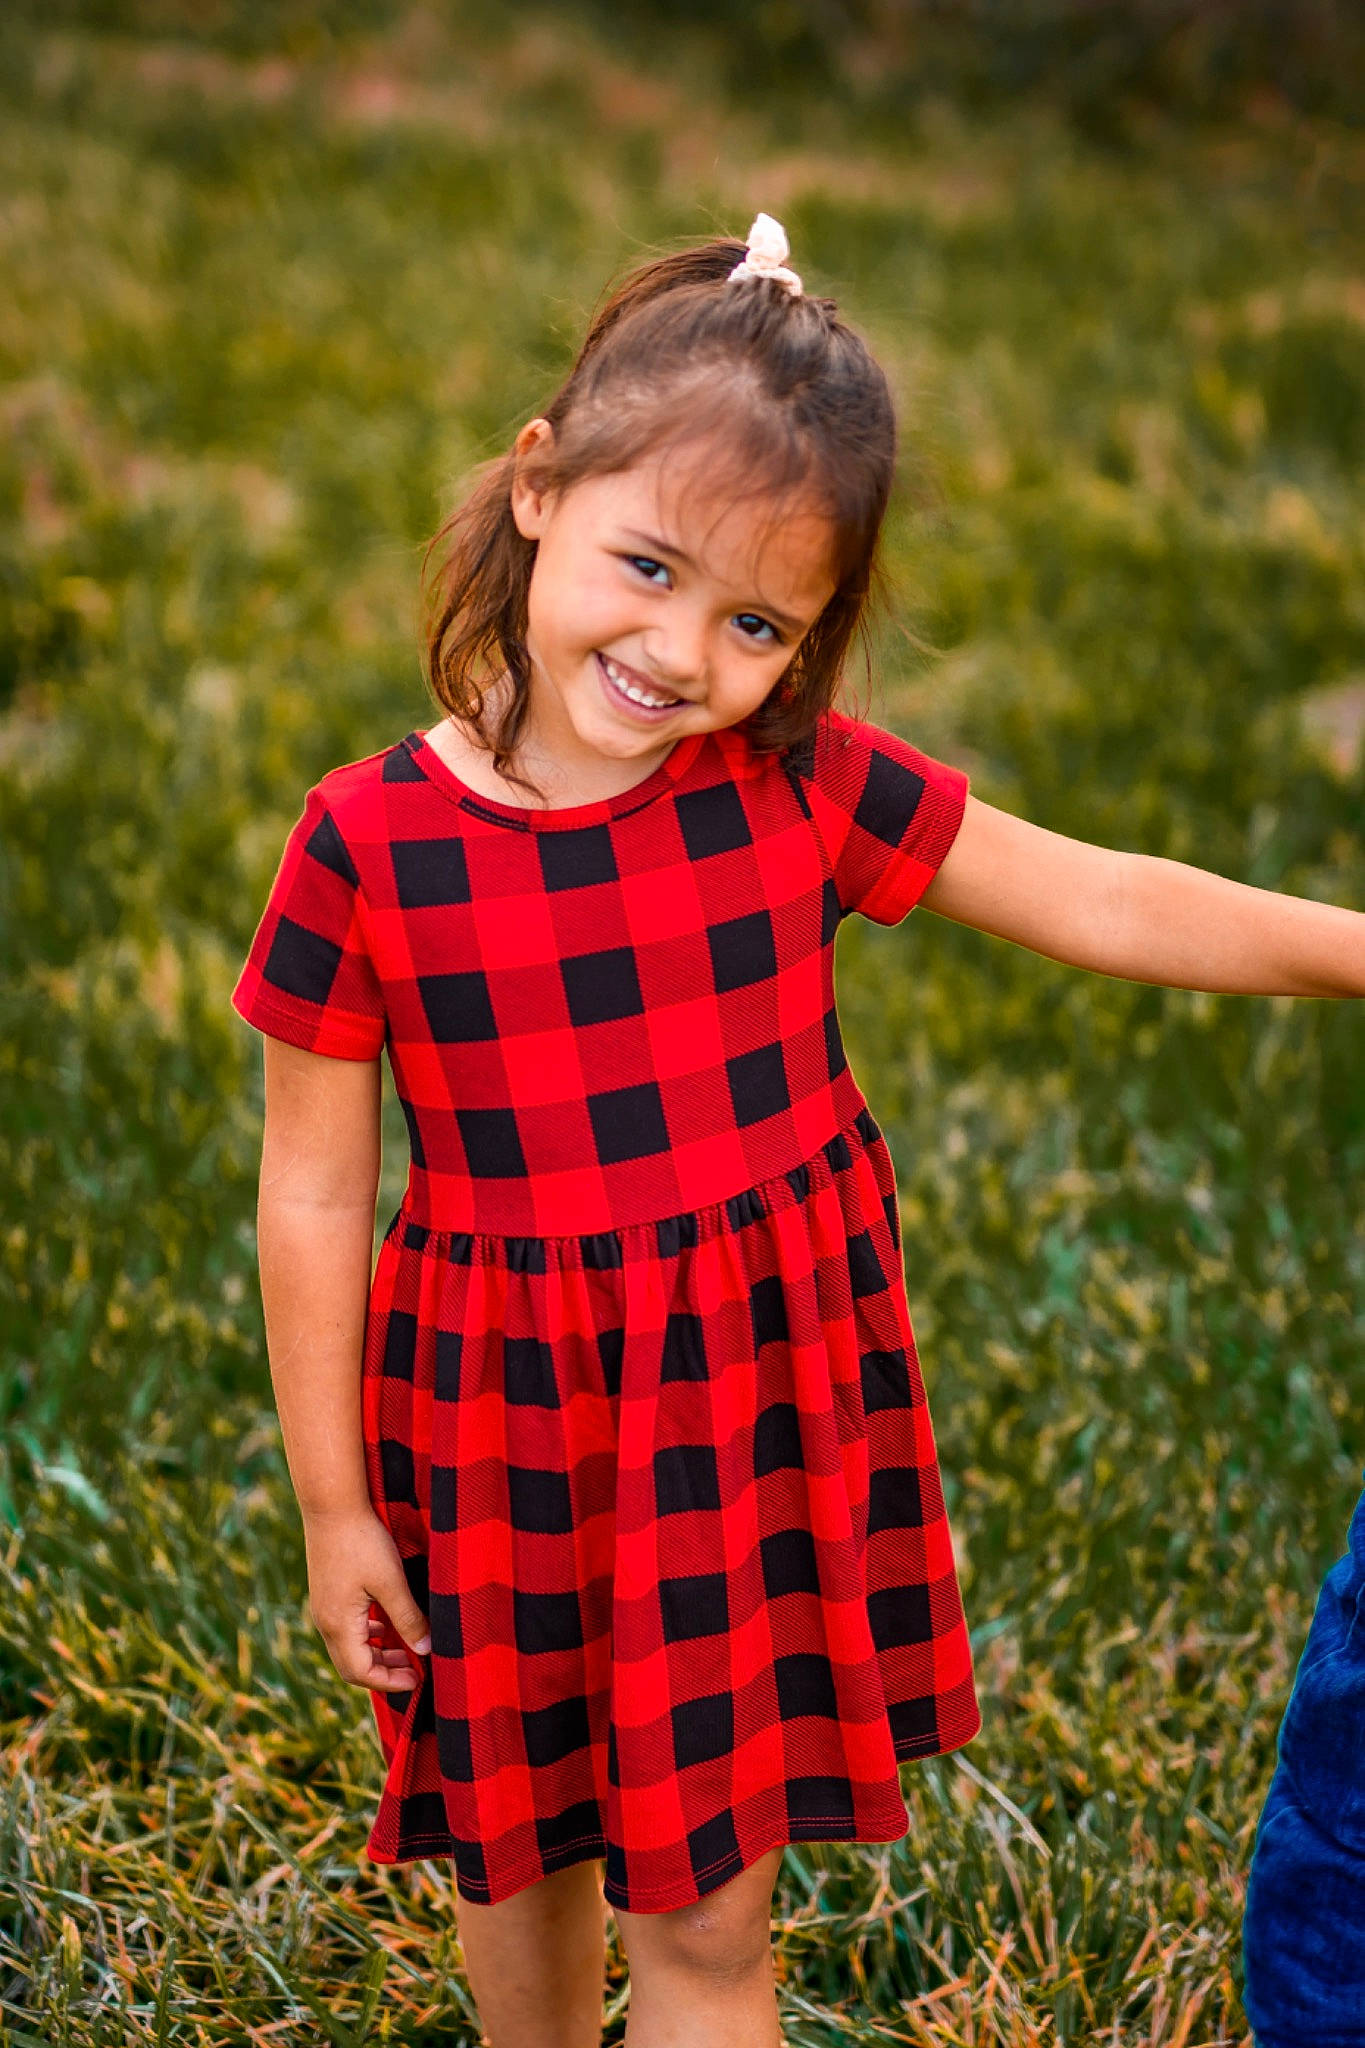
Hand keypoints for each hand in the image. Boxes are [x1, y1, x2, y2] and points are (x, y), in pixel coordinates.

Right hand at [301, 1505, 430, 1692]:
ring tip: (407, 1650)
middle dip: (384, 1673)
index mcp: (339, 1625)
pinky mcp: (327, 1594)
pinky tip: (385, 1626)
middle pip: (352, 1666)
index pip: (361, 1673)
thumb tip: (426, 1650)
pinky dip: (368, 1635)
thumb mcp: (392, 1581)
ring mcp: (324, 1608)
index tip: (418, 1680)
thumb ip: (408, 1618)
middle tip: (416, 1671)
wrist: (332, 1506)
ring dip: (377, 1654)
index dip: (390, 1682)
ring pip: (349, 1647)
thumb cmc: (363, 1541)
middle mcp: (326, 1622)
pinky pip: (346, 1629)